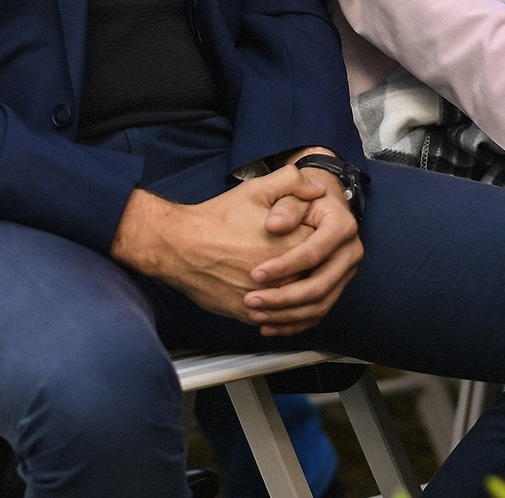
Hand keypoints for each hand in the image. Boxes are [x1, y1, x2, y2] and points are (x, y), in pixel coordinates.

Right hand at [112, 169, 332, 328]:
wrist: (180, 246)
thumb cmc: (217, 219)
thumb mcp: (256, 190)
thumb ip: (292, 183)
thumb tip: (318, 189)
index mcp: (291, 244)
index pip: (324, 249)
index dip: (322, 243)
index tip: (315, 240)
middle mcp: (284, 275)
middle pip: (316, 279)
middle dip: (316, 273)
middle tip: (313, 266)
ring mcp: (268, 298)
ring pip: (300, 306)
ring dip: (304, 299)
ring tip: (300, 287)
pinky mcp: (250, 314)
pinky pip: (279, 322)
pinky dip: (284, 318)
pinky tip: (282, 308)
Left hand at [246, 165, 363, 335]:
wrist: (318, 206)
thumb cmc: (301, 198)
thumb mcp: (291, 193)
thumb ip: (284, 205)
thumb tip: (274, 226)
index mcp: (342, 226)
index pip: (313, 253)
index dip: (284, 266)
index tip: (255, 274)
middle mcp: (350, 252)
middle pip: (319, 286)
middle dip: (283, 297)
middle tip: (251, 301)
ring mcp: (345, 273)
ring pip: (319, 305)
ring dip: (286, 315)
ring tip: (256, 315)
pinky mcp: (336, 287)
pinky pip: (318, 313)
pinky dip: (293, 324)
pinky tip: (269, 325)